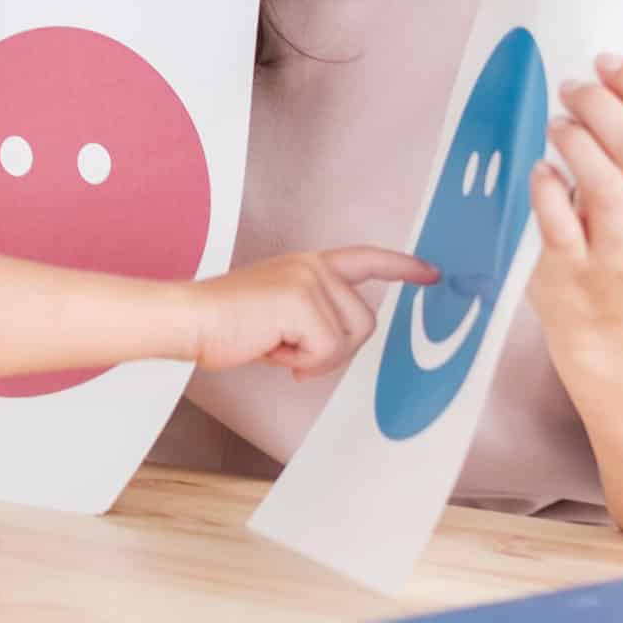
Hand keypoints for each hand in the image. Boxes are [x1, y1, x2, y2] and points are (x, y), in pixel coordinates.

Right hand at [188, 247, 434, 377]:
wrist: (190, 319)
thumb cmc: (225, 323)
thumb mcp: (280, 313)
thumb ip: (313, 317)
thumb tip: (336, 346)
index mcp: (308, 265)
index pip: (366, 259)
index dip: (402, 267)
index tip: (431, 273)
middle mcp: (313, 266)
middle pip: (365, 322)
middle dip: (336, 350)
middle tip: (293, 354)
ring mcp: (309, 280)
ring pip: (349, 339)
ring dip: (315, 358)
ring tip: (277, 347)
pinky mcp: (301, 300)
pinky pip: (327, 350)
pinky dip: (301, 362)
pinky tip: (272, 350)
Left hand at [528, 54, 622, 341]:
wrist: (611, 322)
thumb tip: (607, 79)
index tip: (609, 62)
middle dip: (601, 105)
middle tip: (572, 88)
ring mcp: (619, 253)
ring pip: (605, 184)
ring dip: (576, 140)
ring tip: (556, 124)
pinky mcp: (573, 270)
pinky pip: (560, 223)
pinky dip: (547, 188)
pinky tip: (538, 169)